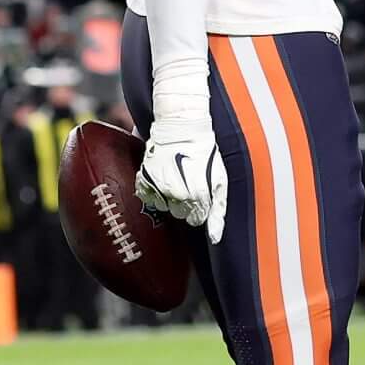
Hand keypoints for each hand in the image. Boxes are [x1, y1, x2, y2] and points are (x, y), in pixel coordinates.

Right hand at [135, 113, 230, 243]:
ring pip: (163, 207)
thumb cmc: (205, 153)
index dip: (199, 207)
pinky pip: (148, 197)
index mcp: (198, 197)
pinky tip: (162, 177)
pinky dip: (154, 190)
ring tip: (176, 178)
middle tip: (188, 183)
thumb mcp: (220, 181)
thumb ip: (218, 212)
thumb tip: (214, 238)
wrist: (183, 127)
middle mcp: (177, 195)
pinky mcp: (144, 179)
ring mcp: (159, 187)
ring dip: (169, 197)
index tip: (201, 193)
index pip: (195, 219)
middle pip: (179, 214)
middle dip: (185, 203)